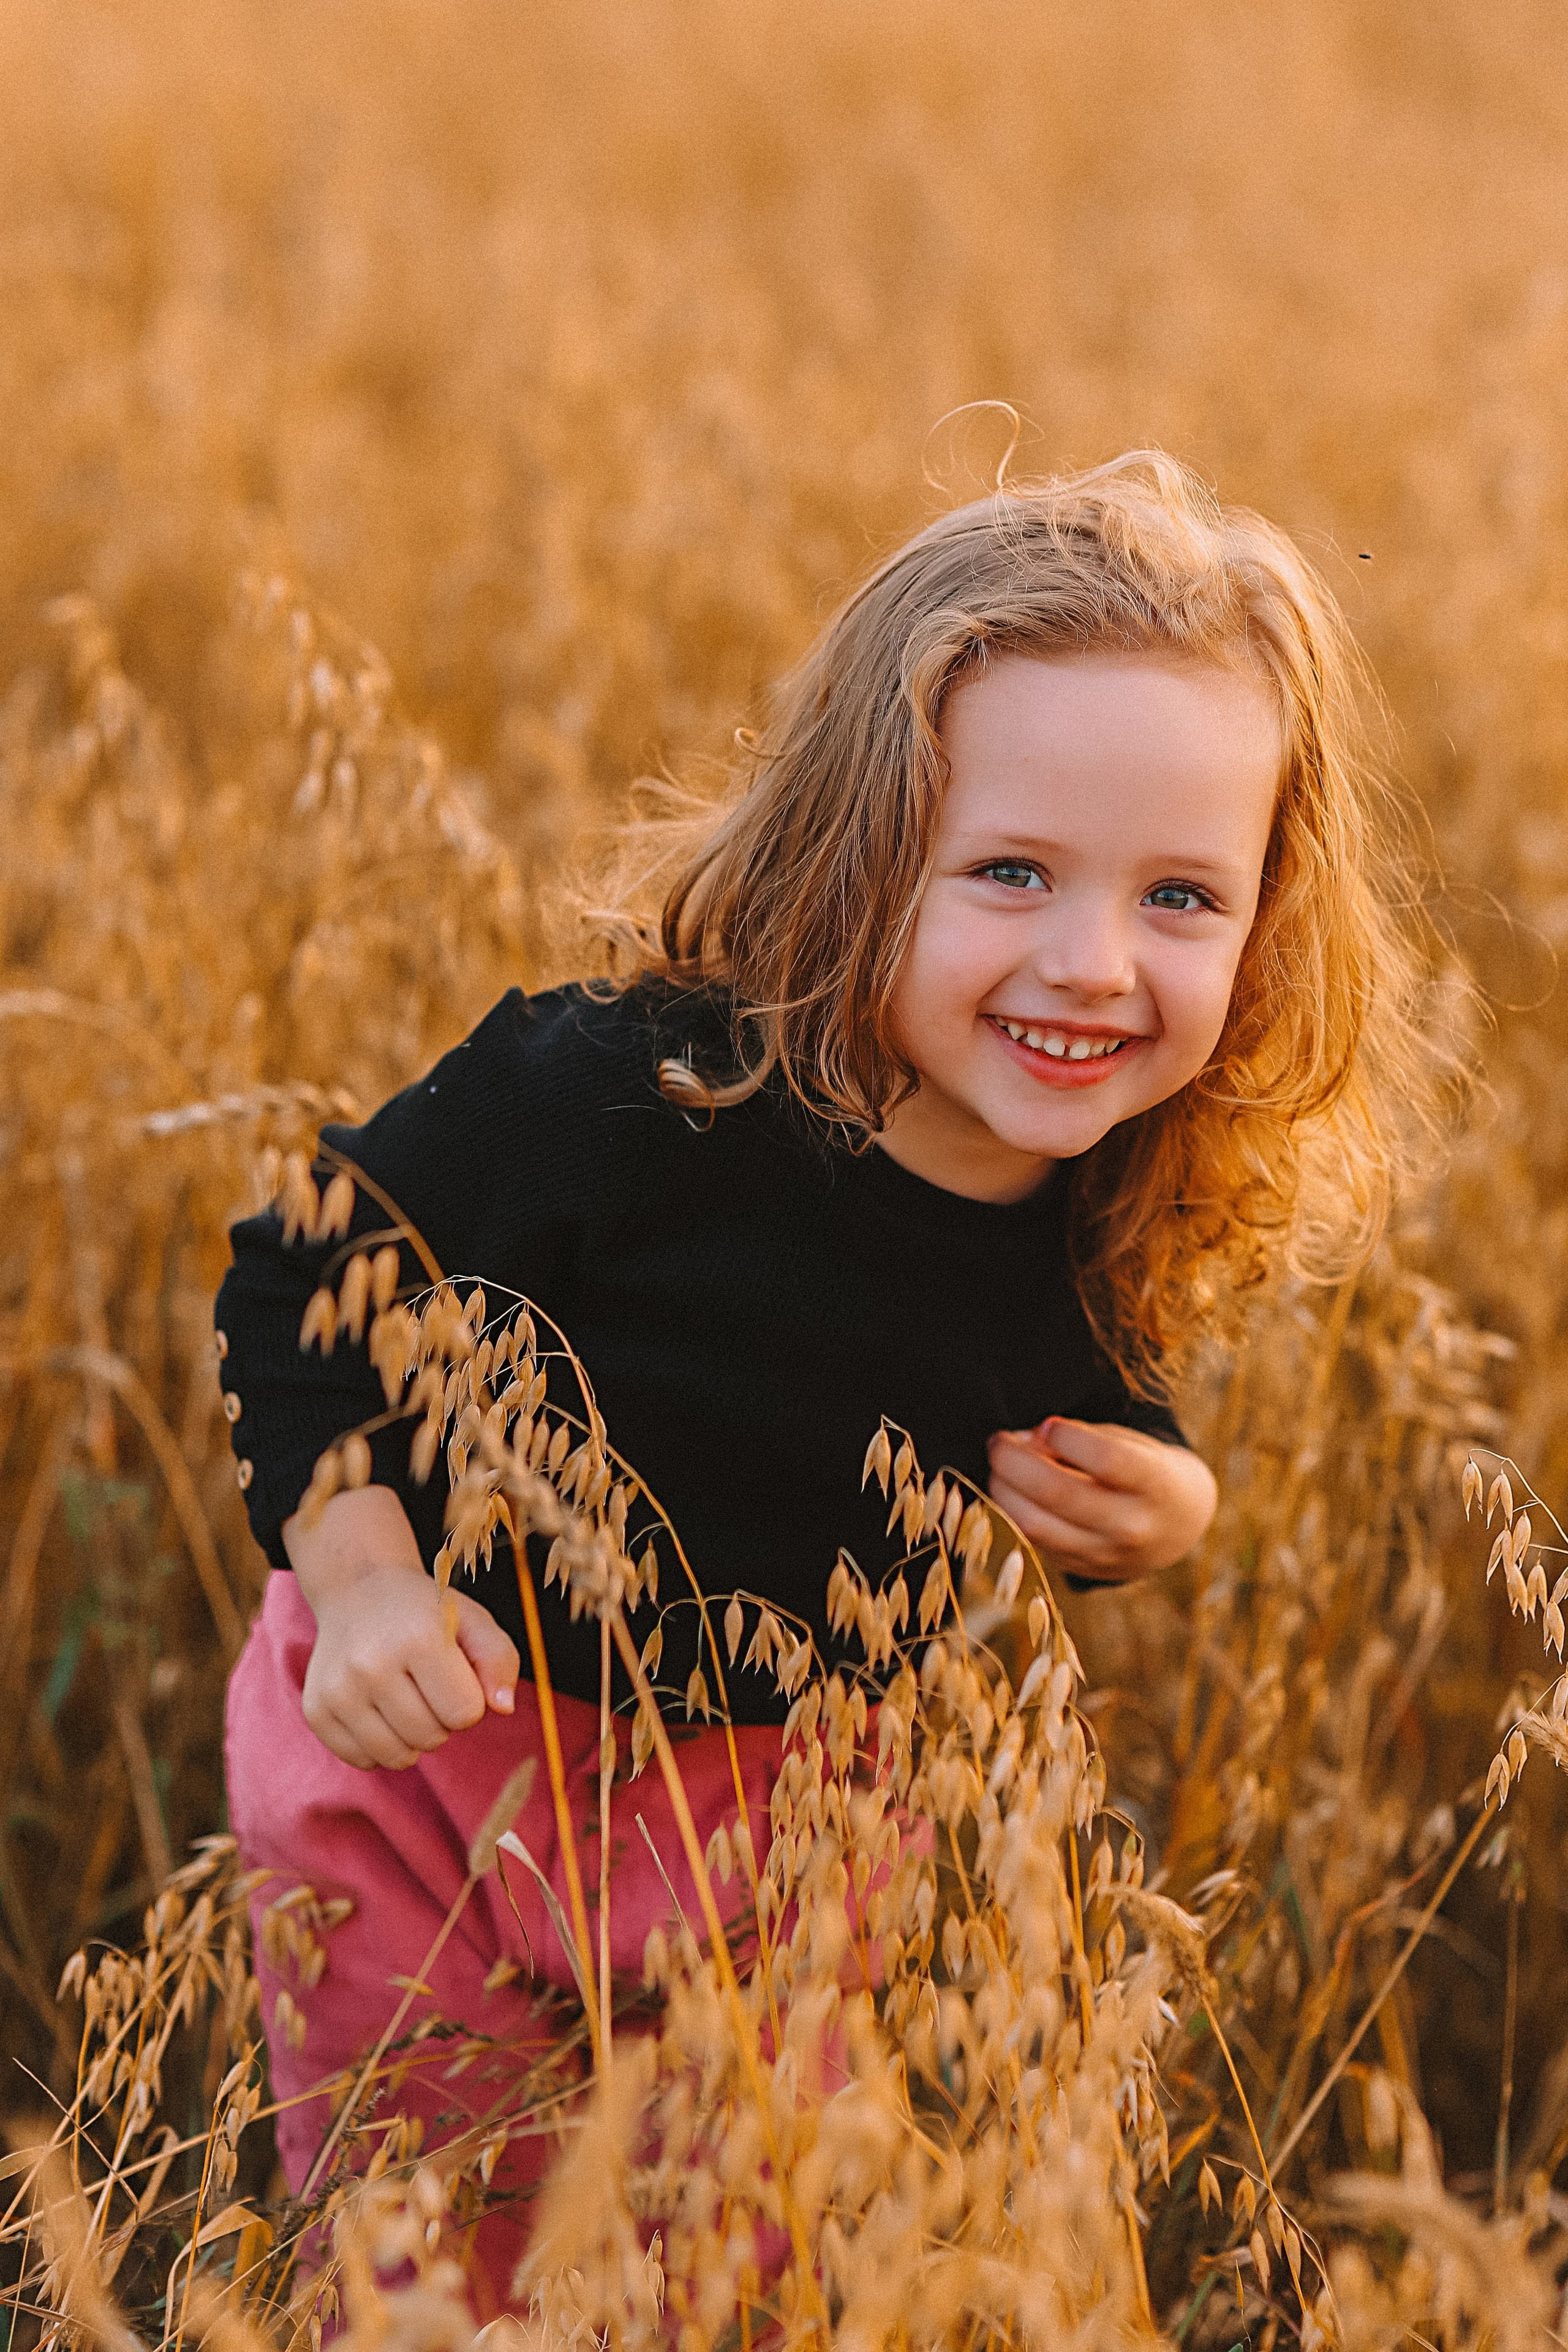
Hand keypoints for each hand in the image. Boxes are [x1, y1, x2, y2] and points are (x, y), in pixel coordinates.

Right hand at [284, 1484, 520, 1768]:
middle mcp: (371, 1665)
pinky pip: (363, 1760)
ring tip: (405, 1699)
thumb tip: (503, 1708)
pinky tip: (378, 1709)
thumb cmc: (424, 1612)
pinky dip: (379, 1745)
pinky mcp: (316, 1710)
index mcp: (418, 1639)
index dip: (468, 1700)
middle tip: (427, 1685)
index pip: (465, 1713)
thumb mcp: (472, 1620)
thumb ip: (500, 1659)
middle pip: (431, 1738)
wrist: (358, 1590)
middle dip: (441, 1719)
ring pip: (397, 1757)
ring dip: (412, 1738)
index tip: (454, 1676)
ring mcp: (338, 1690)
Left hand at [986, 1418, 1216, 1583]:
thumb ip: (1083, 1437)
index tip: (1049, 1425)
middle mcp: (1132, 1526)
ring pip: (1036, 1525)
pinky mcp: (1082, 1570)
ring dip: (1004, 1490)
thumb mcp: (1129, 1443)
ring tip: (999, 1466)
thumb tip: (1028, 1440)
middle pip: (1059, 1494)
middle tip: (998, 1441)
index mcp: (1155, 1484)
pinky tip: (1011, 1491)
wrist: (1177, 1525)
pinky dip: (1012, 1512)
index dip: (1067, 1436)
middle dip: (1015, 1461)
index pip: (1107, 1459)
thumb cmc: (1145, 1469)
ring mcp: (1106, 1555)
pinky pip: (1033, 1541)